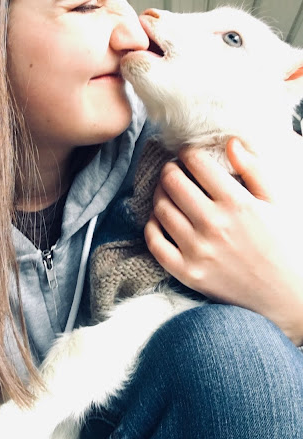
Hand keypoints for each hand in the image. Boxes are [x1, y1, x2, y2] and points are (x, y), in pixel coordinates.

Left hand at [144, 137, 302, 344]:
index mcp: (236, 203)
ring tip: (168, 192)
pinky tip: (161, 220)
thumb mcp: (276, 202)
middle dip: (169, 169)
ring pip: (160, 208)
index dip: (188, 153)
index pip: (196, 163)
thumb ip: (253, 169)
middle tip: (174, 171)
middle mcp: (214, 225)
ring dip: (160, 194)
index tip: (188, 155)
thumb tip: (230, 142)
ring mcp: (198, 251)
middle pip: (171, 182)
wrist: (286, 296)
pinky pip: (155, 243)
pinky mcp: (187, 273)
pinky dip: (152, 227)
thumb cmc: (283, 244)